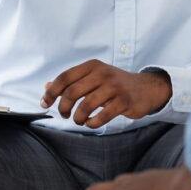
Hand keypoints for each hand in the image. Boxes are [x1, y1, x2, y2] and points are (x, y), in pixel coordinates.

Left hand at [40, 60, 171, 127]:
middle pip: (72, 92)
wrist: (146, 88)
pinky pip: (101, 116)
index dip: (51, 92)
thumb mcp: (93, 78)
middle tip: (63, 115)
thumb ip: (71, 82)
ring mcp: (114, 87)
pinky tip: (91, 122)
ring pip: (85, 106)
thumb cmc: (115, 84)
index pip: (64, 77)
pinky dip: (92, 123)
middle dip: (63, 107)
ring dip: (77, 118)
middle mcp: (102, 73)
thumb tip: (47, 87)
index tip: (45, 103)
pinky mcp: (124, 102)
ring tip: (79, 120)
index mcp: (92, 66)